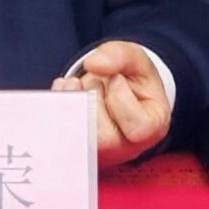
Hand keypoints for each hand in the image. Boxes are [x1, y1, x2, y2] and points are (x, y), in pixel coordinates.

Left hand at [50, 40, 170, 169]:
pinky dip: (57, 103)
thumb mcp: (133, 58)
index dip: (120, 95)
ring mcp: (101, 152)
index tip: (118, 80)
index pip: (136, 126)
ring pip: (79, 134)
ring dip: (75, 100)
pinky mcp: (77, 147)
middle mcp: (127, 148)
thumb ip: (118, 55)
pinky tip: (66, 88)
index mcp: (151, 129)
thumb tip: (93, 64)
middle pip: (102, 135)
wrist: (117, 86)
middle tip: (99, 84)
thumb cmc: (132, 76)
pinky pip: (59, 131)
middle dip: (93, 96)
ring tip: (83, 86)